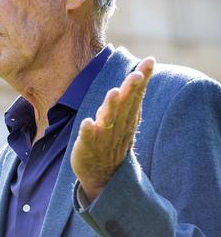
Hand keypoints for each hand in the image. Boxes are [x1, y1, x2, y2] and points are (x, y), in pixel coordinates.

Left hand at [71, 57, 154, 201]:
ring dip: (110, 107)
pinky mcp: (87, 148)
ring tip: (113, 93)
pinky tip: (87, 123)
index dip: (142, 79)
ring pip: (108, 120)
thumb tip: (140, 74)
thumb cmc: (112, 141)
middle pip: (124, 106)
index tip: (149, 61)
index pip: (135, 95)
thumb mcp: (123, 119)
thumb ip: (129, 99)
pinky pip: (88, 139)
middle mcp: (117, 126)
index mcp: (126, 118)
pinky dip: (88, 131)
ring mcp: (102, 138)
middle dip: (130, 90)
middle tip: (136, 75)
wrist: (101, 176)